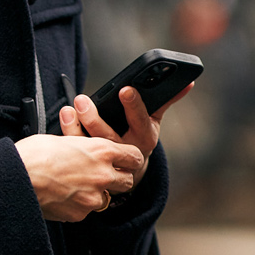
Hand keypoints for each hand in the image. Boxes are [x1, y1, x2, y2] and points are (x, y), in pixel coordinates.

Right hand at [16, 129, 144, 222]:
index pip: (134, 157)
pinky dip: (78, 205)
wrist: (16, 177)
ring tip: (75, 185)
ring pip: (106, 198)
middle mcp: (103, 175)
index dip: (129, 159)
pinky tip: (62, 196)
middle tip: (102, 175)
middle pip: (127, 181)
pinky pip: (86, 210)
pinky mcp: (80, 213)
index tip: (124, 160)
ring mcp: (93, 197)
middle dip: (117, 178)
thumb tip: (88, 150)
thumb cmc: (34, 154)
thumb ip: (84, 147)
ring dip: (96, 193)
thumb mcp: (64, 140)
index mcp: (102, 150)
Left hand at [60, 81, 189, 171]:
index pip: (140, 121)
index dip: (134, 106)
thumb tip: (189, 82)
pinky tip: (65, 117)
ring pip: (91, 147)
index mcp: (144, 139)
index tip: (125, 89)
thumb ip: (167, 100)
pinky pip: (77, 151)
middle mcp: (126, 152)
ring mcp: (107, 162)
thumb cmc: (139, 137)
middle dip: (95, 118)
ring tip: (70, 108)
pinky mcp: (90, 166)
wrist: (127, 171)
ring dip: (77, 127)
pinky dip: (69, 133)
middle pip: (109, 137)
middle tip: (82, 100)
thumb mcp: (154, 121)